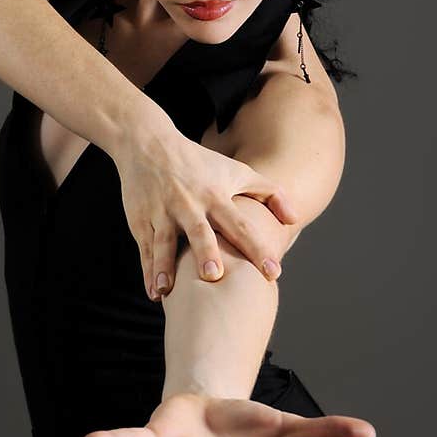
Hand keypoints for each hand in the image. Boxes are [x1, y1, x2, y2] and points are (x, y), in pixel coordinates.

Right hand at [112, 128, 298, 301]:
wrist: (148, 144)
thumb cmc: (199, 163)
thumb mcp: (237, 171)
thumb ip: (269, 193)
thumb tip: (295, 218)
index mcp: (215, 196)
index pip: (241, 225)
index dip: (258, 248)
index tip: (273, 272)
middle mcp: (189, 205)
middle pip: (199, 231)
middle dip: (206, 253)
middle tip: (215, 276)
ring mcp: (163, 214)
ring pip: (164, 243)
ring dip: (165, 266)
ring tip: (166, 289)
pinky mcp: (142, 221)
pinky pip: (146, 250)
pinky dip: (149, 271)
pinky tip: (155, 292)